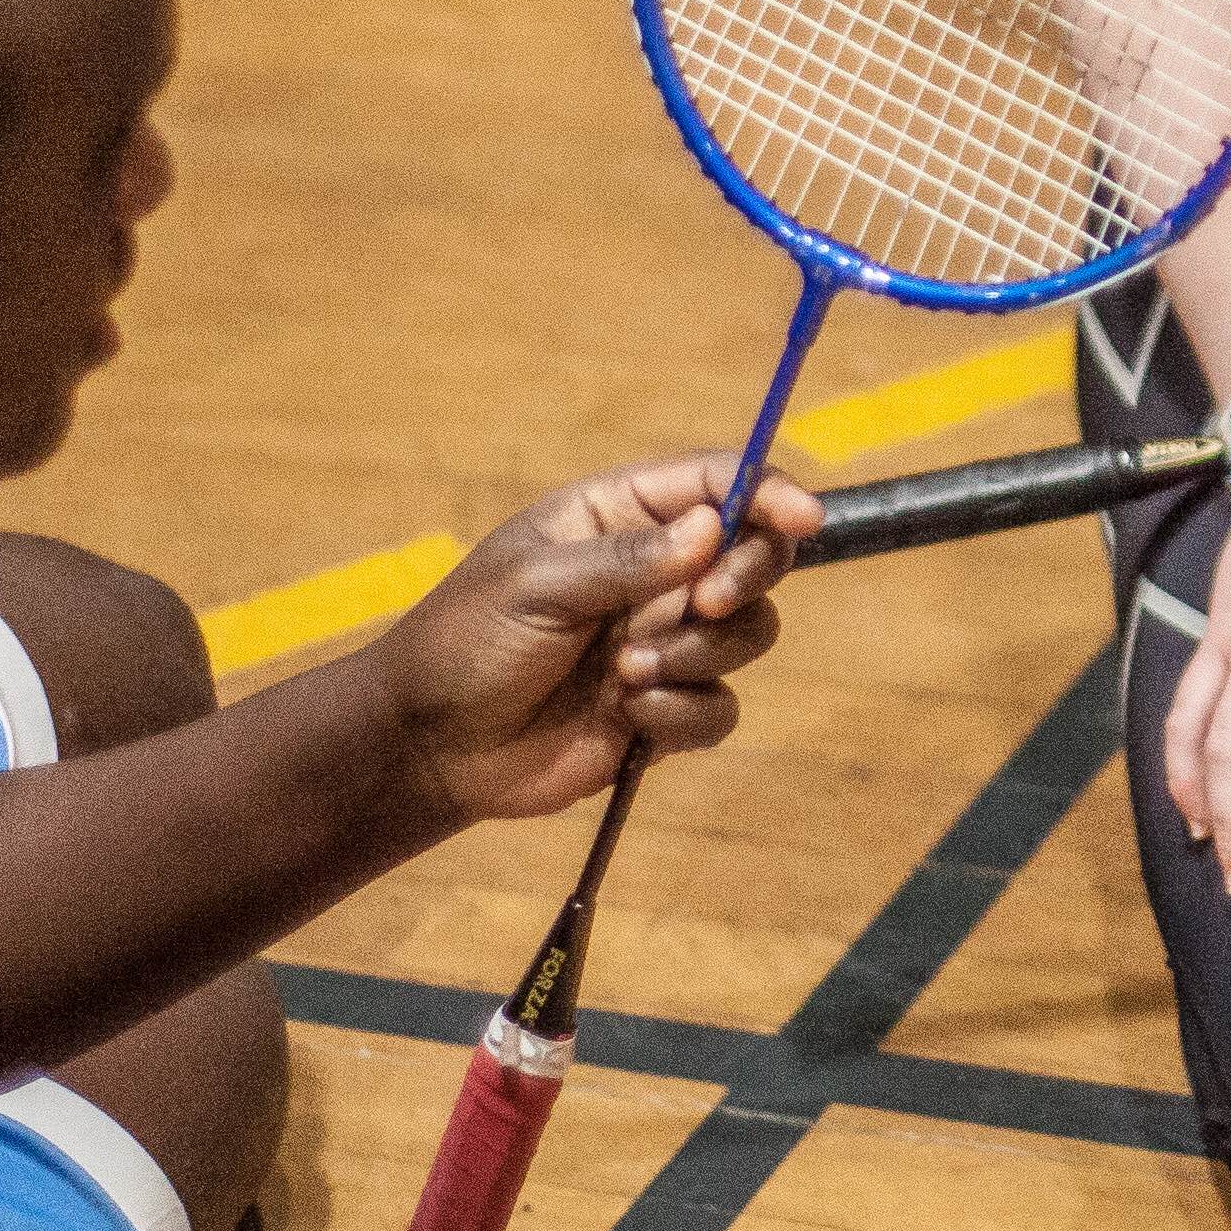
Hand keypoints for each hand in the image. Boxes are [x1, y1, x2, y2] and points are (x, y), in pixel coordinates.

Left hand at [372, 453, 813, 827]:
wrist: (429, 747)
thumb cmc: (464, 643)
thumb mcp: (535, 585)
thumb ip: (625, 558)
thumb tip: (711, 529)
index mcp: (617, 517)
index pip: (712, 483)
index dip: (765, 492)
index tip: (801, 518)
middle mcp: (653, 573)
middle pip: (752, 554)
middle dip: (744, 578)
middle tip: (701, 604)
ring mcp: (663, 641)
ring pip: (746, 633)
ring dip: (698, 655)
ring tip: (627, 674)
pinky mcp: (664, 709)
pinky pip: (719, 707)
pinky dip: (684, 713)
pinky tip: (631, 717)